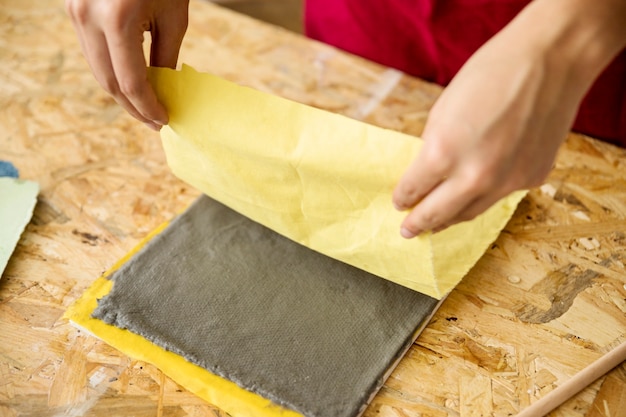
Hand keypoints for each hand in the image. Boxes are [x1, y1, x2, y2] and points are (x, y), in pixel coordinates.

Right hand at [66, 0, 188, 129]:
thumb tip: (161, 92)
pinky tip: (131, 81)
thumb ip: (165, 58)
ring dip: (121, 93)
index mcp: (118, 19)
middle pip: (108, 83)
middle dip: (134, 107)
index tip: (164, 120)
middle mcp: (88, 17)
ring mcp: (75, 12)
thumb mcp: (174, 18)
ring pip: (96, 70)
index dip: (149, 107)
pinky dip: (111, 71)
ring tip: (145, 106)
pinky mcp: (72, 8)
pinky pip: (91, 51)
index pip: (132, 82)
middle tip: (154, 120)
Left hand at [391, 4, 589, 237]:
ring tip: (438, 224)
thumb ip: (433, 146)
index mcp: (442, 153)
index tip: (399, 202)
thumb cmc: (490, 74)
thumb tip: (428, 173)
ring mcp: (506, 182)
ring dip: (451, 219)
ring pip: (471, 212)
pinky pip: (501, 195)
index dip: (403, 197)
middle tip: (408, 232)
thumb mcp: (443, 109)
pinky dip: (486, 194)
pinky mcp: (531, 179)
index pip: (413, 189)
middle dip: (419, 224)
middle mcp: (474, 176)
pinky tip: (478, 191)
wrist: (549, 61)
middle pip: (438, 214)